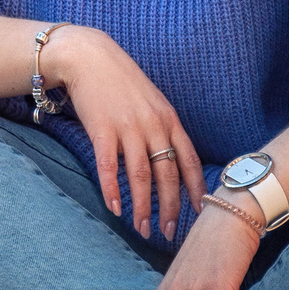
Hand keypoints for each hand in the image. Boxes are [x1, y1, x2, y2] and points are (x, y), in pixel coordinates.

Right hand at [42, 25, 205, 242]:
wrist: (89, 57)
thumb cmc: (121, 81)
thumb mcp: (153, 101)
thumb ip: (163, 127)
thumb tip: (172, 157)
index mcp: (169, 120)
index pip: (189, 160)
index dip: (196, 188)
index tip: (199, 211)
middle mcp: (153, 126)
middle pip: (167, 175)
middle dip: (169, 207)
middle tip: (168, 232)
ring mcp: (127, 128)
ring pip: (140, 176)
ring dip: (142, 206)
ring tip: (142, 228)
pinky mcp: (102, 130)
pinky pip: (109, 167)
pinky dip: (112, 190)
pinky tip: (115, 208)